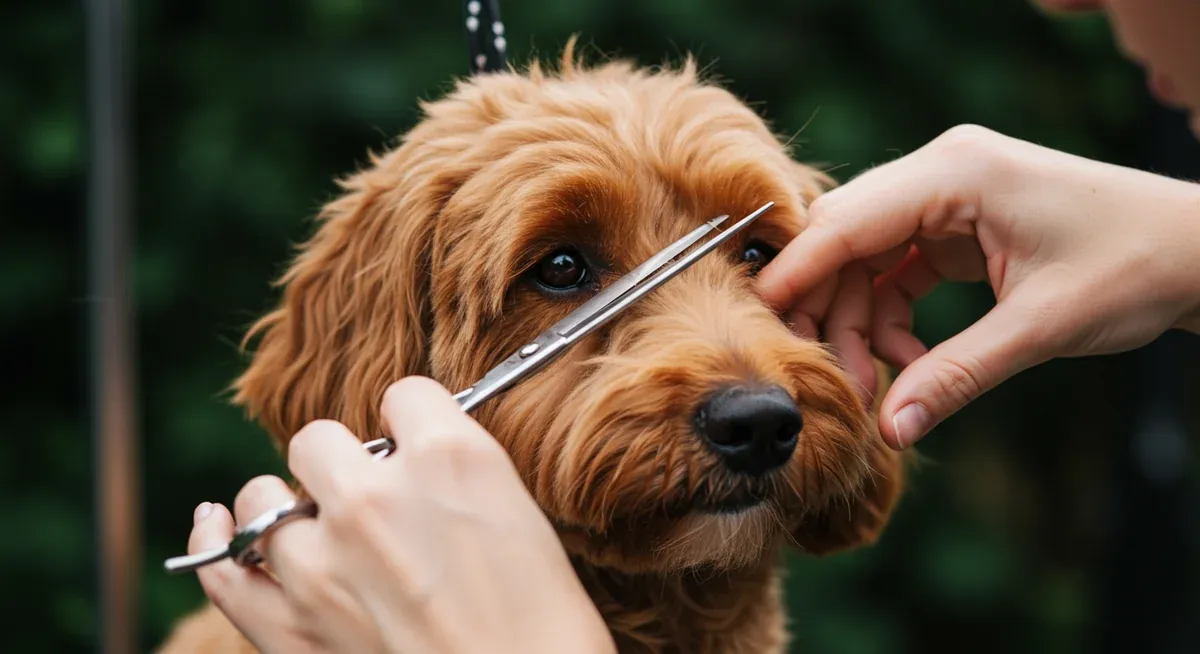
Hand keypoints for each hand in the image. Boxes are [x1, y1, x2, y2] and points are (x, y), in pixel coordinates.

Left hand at [187, 377, 615, 653]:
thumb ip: (459, 471)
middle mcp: (374, 496)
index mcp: (447, 457)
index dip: (415, 424)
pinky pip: (224, 566)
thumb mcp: (524, 515)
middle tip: (379, 502)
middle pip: (320, 438)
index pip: (405, 396)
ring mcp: (322, 563)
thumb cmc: (544, 623)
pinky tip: (218, 521)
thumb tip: (416, 457)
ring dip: (291, 508)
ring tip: (322, 531)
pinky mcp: (290, 627)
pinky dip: (216, 538)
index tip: (420, 449)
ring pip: (264, 496)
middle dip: (346, 463)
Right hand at [757, 125, 1199, 449]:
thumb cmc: (1134, 267)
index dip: (796, 273)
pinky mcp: (953, 224)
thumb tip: (887, 431)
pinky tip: (908, 362)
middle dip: (830, 312)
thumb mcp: (1040, 327)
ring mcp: (945, 197)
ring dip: (860, 325)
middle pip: (844, 240)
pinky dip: (890, 318)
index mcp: (957, 171)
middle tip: (834, 381)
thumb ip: (955, 376)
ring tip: (877, 387)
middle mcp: (940, 172)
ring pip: (863, 261)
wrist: (1195, 251)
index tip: (758, 325)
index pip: (846, 218)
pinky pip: (894, 270)